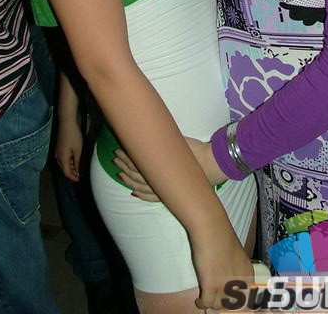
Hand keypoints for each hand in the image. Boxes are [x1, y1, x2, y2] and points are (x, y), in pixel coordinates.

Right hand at [55, 116, 82, 180]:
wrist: (67, 123)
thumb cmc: (73, 135)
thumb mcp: (78, 150)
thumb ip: (78, 162)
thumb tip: (78, 172)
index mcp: (62, 158)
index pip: (67, 173)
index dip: (74, 178)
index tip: (80, 179)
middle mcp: (58, 157)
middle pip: (64, 170)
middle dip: (72, 174)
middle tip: (81, 174)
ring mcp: (57, 152)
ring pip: (63, 165)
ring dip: (70, 168)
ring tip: (79, 167)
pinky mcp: (59, 148)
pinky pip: (63, 159)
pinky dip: (68, 162)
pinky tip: (75, 159)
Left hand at [114, 137, 228, 199]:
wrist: (212, 164)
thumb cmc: (195, 150)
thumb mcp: (175, 140)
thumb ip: (161, 139)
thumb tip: (148, 130)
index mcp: (159, 163)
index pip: (136, 160)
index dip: (125, 156)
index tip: (117, 150)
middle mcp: (158, 177)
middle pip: (135, 172)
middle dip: (124, 165)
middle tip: (115, 158)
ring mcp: (163, 188)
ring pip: (140, 185)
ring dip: (128, 179)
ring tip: (119, 173)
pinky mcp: (169, 194)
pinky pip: (151, 197)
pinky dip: (141, 195)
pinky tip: (133, 192)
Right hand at [191, 224, 253, 309]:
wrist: (211, 227)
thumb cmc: (222, 235)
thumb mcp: (237, 255)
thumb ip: (236, 270)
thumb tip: (229, 280)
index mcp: (248, 274)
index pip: (248, 299)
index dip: (237, 301)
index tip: (229, 300)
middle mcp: (240, 283)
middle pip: (233, 305)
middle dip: (224, 303)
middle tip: (216, 298)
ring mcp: (225, 286)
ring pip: (219, 306)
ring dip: (212, 302)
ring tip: (207, 298)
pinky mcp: (211, 286)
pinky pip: (207, 304)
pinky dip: (202, 303)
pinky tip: (199, 300)